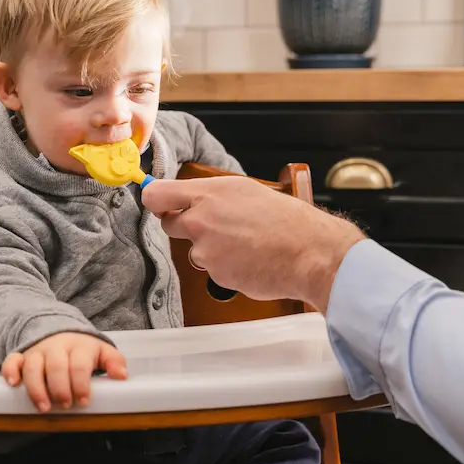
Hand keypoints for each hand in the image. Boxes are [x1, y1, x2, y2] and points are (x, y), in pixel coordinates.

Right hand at [1, 332, 127, 412]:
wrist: (58, 331)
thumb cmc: (82, 350)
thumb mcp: (101, 351)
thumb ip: (114, 361)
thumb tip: (122, 376)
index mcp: (78, 347)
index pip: (79, 365)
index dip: (81, 384)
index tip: (83, 401)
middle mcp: (56, 348)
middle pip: (56, 366)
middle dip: (60, 388)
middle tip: (65, 405)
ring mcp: (37, 351)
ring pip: (33, 366)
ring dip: (36, 388)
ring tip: (43, 407)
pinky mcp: (22, 356)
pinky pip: (12, 360)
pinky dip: (10, 371)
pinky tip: (13, 384)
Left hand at [140, 176, 364, 313]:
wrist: (309, 252)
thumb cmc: (286, 220)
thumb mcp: (246, 191)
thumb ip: (212, 195)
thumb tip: (190, 198)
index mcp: (208, 192)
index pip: (156, 194)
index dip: (153, 200)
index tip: (155, 202)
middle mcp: (200, 219)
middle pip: (169, 224)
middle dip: (185, 226)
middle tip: (213, 227)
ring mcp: (205, 248)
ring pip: (194, 249)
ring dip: (210, 249)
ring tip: (243, 244)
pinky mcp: (214, 272)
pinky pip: (211, 268)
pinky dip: (225, 266)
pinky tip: (247, 259)